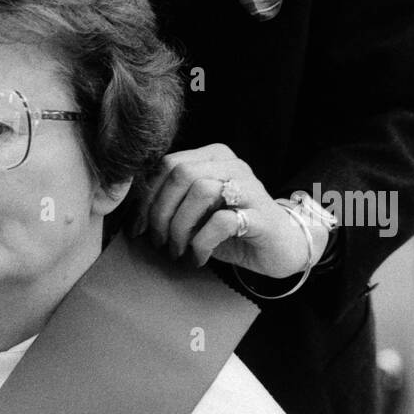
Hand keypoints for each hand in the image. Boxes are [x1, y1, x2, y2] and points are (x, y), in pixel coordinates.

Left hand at [135, 145, 328, 278]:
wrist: (280, 246)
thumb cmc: (231, 228)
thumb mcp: (197, 211)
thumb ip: (172, 201)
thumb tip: (133, 212)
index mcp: (213, 157)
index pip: (167, 164)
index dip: (146, 197)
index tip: (137, 227)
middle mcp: (232, 164)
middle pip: (181, 174)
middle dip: (160, 211)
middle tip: (157, 241)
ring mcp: (249, 187)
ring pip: (201, 191)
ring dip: (180, 227)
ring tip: (177, 250)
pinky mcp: (261, 214)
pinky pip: (222, 221)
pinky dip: (201, 242)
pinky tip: (197, 257)